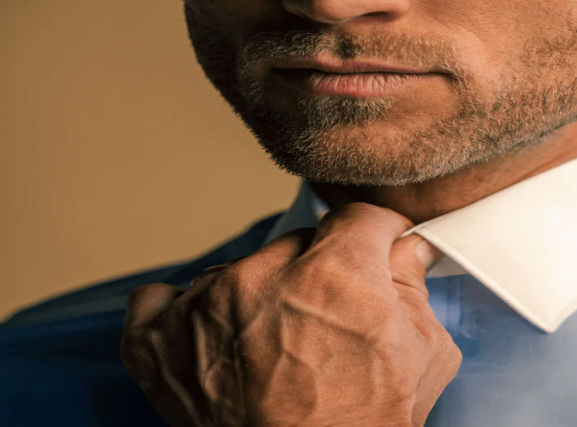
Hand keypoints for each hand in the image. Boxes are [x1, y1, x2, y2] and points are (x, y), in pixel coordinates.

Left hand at [121, 203, 462, 426]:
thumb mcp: (422, 358)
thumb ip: (412, 288)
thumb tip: (405, 252)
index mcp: (334, 275)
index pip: (357, 219)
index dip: (374, 239)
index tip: (374, 253)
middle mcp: (260, 280)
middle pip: (296, 246)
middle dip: (316, 276)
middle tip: (326, 327)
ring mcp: (202, 309)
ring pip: (236, 272)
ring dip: (254, 300)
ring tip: (271, 353)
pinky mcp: (154, 341)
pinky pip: (161, 300)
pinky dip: (182, 318)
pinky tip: (212, 343)